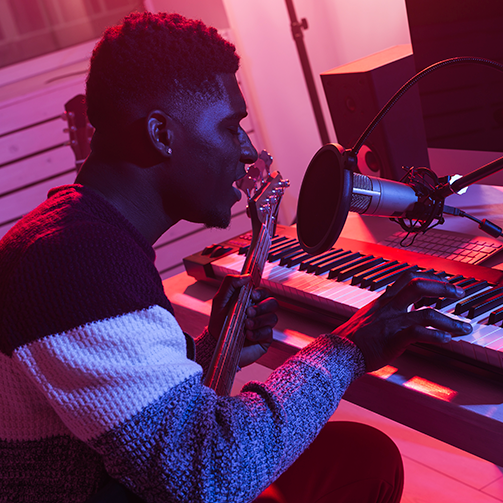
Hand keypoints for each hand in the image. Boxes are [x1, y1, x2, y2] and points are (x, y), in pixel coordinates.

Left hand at [208, 274, 278, 367]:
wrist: (215, 344)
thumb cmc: (218, 322)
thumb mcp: (220, 300)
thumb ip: (230, 283)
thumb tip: (247, 277)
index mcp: (251, 301)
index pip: (264, 292)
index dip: (261, 292)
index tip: (252, 295)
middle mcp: (259, 313)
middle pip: (273, 303)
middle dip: (261, 307)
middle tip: (248, 312)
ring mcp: (263, 326)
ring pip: (273, 318)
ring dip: (258, 321)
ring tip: (245, 325)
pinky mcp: (264, 339)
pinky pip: (268, 333)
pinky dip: (257, 333)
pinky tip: (247, 335)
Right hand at [333, 271, 472, 371]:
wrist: (340, 351)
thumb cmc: (352, 339)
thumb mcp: (368, 317)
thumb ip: (385, 313)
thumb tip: (400, 315)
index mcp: (384, 301)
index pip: (407, 278)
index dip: (428, 277)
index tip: (442, 282)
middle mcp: (389, 307)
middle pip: (419, 286)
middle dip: (444, 288)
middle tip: (459, 293)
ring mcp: (392, 322)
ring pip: (427, 314)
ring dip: (450, 321)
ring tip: (464, 328)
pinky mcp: (393, 339)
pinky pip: (419, 333)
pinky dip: (436, 336)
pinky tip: (446, 340)